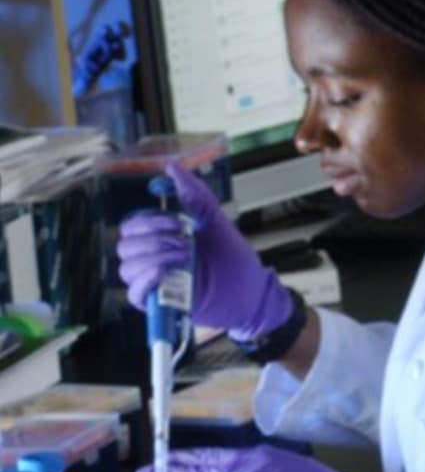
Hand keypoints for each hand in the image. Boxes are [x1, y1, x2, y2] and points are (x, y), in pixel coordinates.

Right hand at [116, 162, 291, 339]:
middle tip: (185, 241)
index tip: (178, 222)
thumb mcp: (215, 222)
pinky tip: (162, 271)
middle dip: (154, 238)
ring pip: (128, 267)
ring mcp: (155, 282)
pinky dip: (144, 280)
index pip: (133, 226)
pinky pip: (134, 294)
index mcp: (162, 239)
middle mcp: (154, 259)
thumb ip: (195, 195)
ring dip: (154, 257)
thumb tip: (173, 168)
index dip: (149, 221)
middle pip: (126, 244)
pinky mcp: (159, 304)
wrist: (251, 291)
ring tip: (186, 257)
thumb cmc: (233, 259)